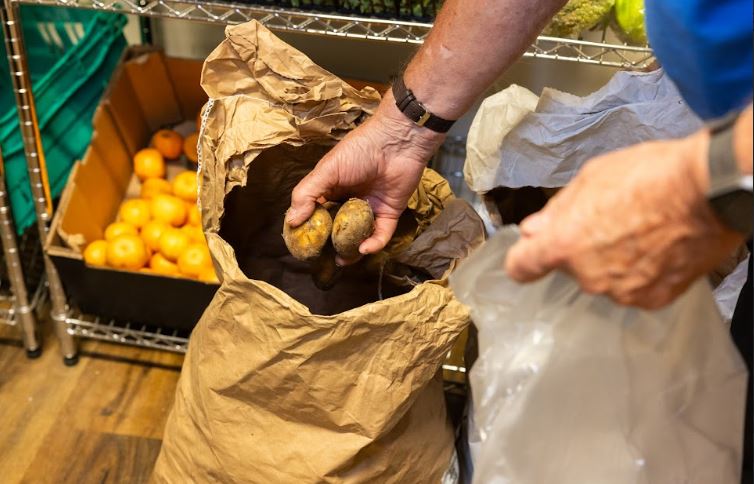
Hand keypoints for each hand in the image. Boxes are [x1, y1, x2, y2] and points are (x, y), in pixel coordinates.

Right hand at [287, 92, 444, 263]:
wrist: (397, 141)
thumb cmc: (359, 150)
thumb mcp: (327, 170)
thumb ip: (307, 194)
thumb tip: (291, 222)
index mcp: (331, 189)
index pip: (317, 214)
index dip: (310, 229)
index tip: (302, 245)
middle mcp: (349, 201)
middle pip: (337, 228)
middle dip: (330, 244)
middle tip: (322, 258)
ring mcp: (370, 208)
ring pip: (359, 236)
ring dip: (351, 249)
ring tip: (341, 260)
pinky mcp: (390, 213)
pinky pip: (381, 234)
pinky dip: (373, 243)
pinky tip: (363, 248)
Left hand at [505, 130, 743, 309]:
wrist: (710, 190)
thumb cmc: (650, 175)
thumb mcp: (592, 178)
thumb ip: (557, 210)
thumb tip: (533, 230)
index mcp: (564, 244)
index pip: (520, 268)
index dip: (524, 258)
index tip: (532, 252)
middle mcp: (588, 276)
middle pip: (570, 267)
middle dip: (581, 248)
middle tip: (610, 221)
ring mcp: (622, 291)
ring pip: (603, 278)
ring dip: (612, 261)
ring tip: (640, 231)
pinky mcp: (654, 299)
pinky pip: (634, 288)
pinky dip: (641, 273)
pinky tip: (657, 247)